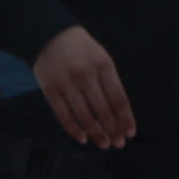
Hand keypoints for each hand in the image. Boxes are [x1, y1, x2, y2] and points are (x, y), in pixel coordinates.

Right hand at [28, 25, 133, 148]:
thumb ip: (110, 83)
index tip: (130, 133)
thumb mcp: (101, 58)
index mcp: (103, 64)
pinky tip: (83, 139)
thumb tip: (120, 116)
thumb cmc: (82, 51)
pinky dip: (75, 130)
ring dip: (96, 133)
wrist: (48, 34)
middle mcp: (85, 73)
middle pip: (103, 110)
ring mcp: (67, 82)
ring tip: (104, 144)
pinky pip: (64, 115)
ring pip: (84, 116)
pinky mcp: (50, 89)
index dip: (125, 118)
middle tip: (118, 144)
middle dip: (113, 130)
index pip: (118, 98)